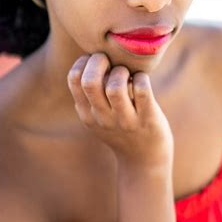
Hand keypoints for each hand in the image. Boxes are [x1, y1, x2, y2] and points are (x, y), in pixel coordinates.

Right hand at [67, 53, 172, 167]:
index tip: (96, 61)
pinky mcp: (147, 119)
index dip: (84, 62)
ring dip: (122, 72)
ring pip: (116, 86)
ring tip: (128, 75)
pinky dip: (142, 78)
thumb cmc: (121, 130)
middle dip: (99, 60)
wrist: (144, 161)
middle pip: (90, 81)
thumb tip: (91, 60)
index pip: (74, 79)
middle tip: (111, 61)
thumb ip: (91, 96)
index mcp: (87, 114)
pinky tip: (142, 80)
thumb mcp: (98, 118)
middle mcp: (103, 118)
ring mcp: (125, 120)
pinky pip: (142, 90)